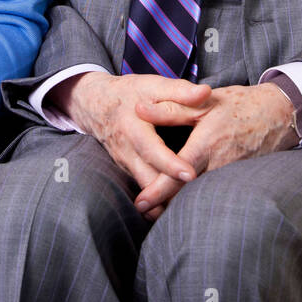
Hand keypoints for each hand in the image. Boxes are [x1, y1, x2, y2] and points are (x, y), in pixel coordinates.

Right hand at [53, 71, 208, 197]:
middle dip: (167, 196)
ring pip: (145, 188)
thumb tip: (205, 92)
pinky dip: (157, 201)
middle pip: (147, 178)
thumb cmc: (129, 93)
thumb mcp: (152, 86)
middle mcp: (127, 150)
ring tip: (186, 214)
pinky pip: (144, 187)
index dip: (170, 164)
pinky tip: (174, 209)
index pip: (152, 150)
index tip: (190, 174)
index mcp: (134, 128)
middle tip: (192, 206)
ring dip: (162, 204)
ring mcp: (126, 163)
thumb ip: (179, 91)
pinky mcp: (128, 169)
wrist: (96, 104)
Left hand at [133, 82, 300, 220]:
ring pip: (202, 195)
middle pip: (188, 192)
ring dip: (181, 204)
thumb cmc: (240, 104)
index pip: (178, 173)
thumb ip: (171, 109)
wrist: (281, 113)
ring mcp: (232, 175)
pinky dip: (199, 198)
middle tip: (144, 212)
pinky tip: (184, 202)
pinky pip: (216, 192)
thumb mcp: (205, 102)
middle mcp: (220, 164)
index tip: (140, 203)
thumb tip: (139, 109)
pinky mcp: (240, 179)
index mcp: (208, 144)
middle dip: (165, 205)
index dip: (158, 190)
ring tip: (158, 211)